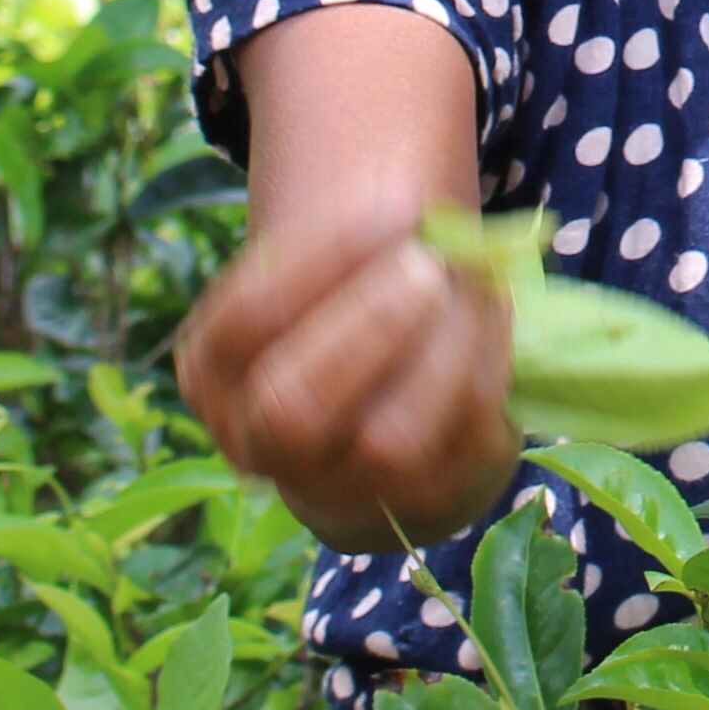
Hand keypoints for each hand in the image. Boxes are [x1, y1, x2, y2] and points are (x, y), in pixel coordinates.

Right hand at [175, 210, 520, 552]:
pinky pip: (461, 441)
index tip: (396, 202)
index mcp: (214, 373)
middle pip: (295, 403)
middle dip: (370, 323)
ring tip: (474, 282)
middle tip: (428, 264)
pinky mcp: (420, 507)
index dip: (325, 254)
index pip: (248, 318)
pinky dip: (488, 367)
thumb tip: (425, 213)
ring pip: (388, 437)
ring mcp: (337, 491)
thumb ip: (354, 248)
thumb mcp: (319, 283)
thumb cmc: (339, 326)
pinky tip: (494, 316)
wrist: (377, 439)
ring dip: (446, 346)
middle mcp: (257, 445)